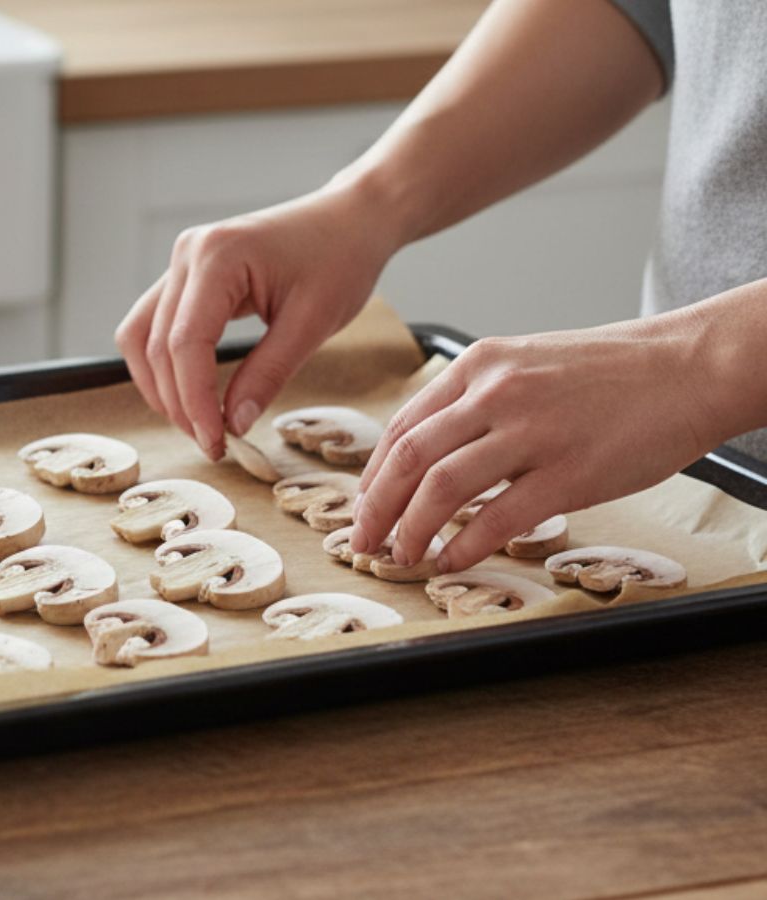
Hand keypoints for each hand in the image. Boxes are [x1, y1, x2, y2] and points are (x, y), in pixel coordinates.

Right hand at [115, 184, 399, 460]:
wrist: (349, 219)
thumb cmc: (340, 260)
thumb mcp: (313, 323)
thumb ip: (268, 374)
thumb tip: (233, 425)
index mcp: (218, 257)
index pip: (185, 343)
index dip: (194, 401)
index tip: (216, 442)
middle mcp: (188, 254)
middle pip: (156, 345)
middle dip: (178, 402)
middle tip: (213, 443)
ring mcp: (181, 262)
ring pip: (140, 337)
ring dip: (160, 386)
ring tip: (198, 422)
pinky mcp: (186, 275)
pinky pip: (153, 325)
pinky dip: (164, 365)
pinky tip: (191, 393)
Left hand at [350, 312, 725, 572]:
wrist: (689, 367)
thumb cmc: (611, 374)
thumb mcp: (526, 364)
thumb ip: (476, 402)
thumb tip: (428, 457)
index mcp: (479, 365)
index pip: (403, 427)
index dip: (373, 476)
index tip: (362, 508)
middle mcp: (496, 393)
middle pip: (409, 458)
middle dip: (375, 508)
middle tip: (363, 542)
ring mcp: (532, 431)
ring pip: (442, 488)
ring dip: (411, 531)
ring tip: (403, 556)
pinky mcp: (570, 471)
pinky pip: (498, 517)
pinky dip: (465, 546)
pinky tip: (452, 561)